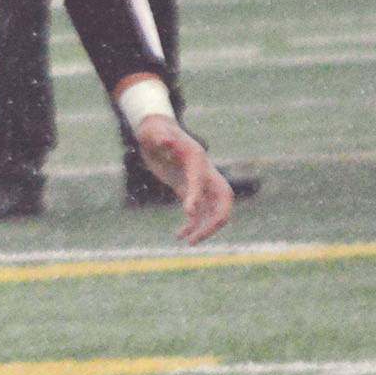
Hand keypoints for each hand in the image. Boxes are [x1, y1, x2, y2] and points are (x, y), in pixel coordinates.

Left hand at [132, 115, 233, 243]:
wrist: (156, 132)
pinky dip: (192, 226)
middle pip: (222, 199)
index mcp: (196, 158)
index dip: (197, 195)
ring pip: (213, 210)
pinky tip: (179, 236)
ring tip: (189, 243)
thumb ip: (159, 136)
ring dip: (205, 228)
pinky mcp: (190, 190)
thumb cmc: (154, 132)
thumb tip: (164, 140)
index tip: (188, 213)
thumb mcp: (153, 132)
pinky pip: (199, 212)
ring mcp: (199, 183)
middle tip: (198, 236)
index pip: (201, 179)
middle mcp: (204, 172)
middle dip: (216, 219)